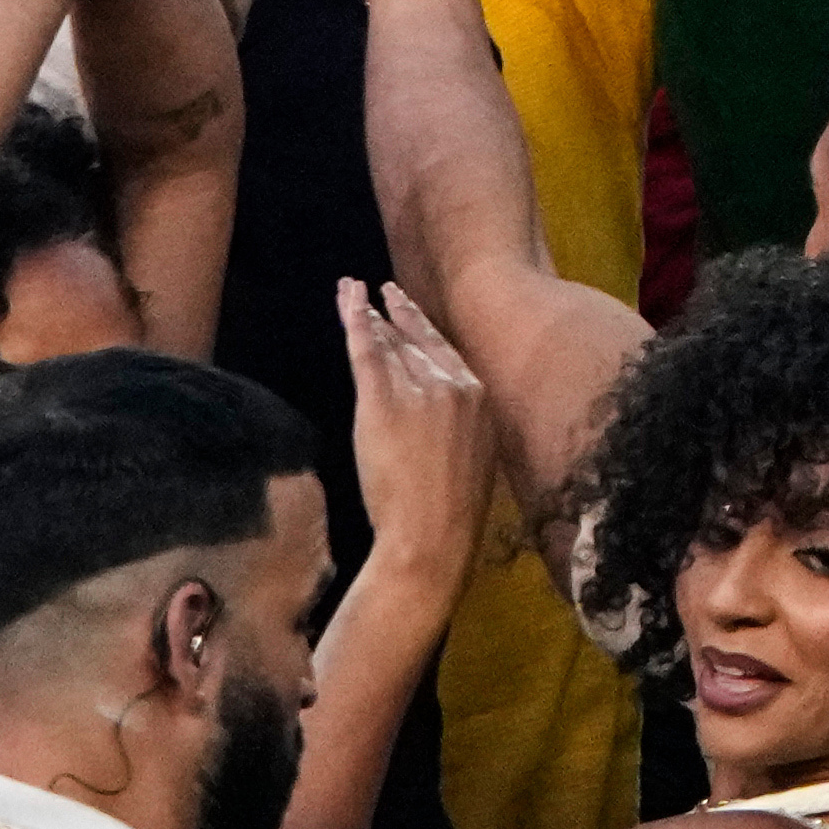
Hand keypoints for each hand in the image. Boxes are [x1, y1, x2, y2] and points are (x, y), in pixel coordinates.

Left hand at [339, 278, 494, 575]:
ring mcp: (419, 389)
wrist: (434, 537)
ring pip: (390, 342)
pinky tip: (348, 300)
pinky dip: (354, 320)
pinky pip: (366, 349)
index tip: (411, 315)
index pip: (446, 354)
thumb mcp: (474, 463)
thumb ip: (463, 432)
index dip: (425, 331)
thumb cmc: (454, 516)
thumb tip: (449, 427)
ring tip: (355, 293)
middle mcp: (454, 385)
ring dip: (370, 314)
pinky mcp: (383, 398)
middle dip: (398, 313)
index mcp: (480, 400)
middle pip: (418, 340)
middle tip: (384, 291)